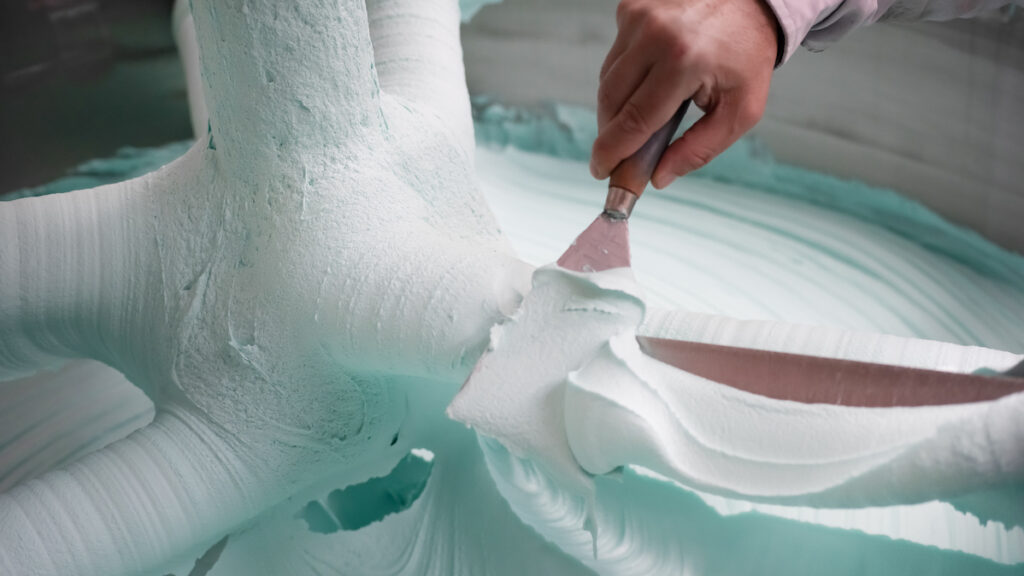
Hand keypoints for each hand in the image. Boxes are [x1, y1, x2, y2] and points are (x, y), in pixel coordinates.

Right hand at [590, 0, 779, 188]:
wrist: (752, 2)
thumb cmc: (747, 55)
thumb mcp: (741, 110)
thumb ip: (700, 149)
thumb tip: (658, 177)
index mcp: (684, 62)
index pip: (634, 120)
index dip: (612, 152)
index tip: (601, 170)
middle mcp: (655, 35)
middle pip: (611, 101)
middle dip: (611, 133)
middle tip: (620, 153)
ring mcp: (638, 17)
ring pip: (607, 79)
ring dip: (619, 104)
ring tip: (647, 109)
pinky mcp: (631, 8)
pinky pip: (615, 56)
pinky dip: (626, 74)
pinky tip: (652, 73)